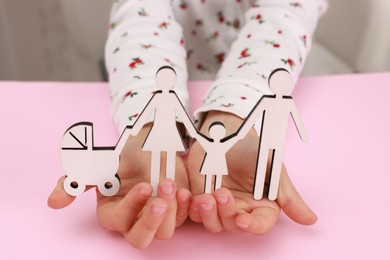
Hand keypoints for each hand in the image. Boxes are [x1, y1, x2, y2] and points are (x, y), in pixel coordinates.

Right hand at [48, 126, 190, 247]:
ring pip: (165, 233)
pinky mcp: (177, 211)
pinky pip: (184, 219)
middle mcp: (135, 219)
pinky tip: (185, 191)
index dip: (131, 207)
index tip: (143, 185)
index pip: (120, 221)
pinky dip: (186, 207)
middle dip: (151, 222)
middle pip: (141, 239)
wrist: (152, 145)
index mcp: (114, 212)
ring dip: (171, 210)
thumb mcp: (101, 164)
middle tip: (160, 201)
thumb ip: (77, 181)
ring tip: (170, 184)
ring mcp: (157, 217)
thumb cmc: (125, 156)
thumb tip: (53, 203)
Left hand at [187, 111, 316, 233]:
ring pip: (215, 224)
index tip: (242, 219)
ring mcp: (221, 205)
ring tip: (207, 197)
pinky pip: (196, 213)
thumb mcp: (272, 168)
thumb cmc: (251, 149)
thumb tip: (311, 220)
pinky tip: (192, 198)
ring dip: (209, 214)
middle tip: (222, 193)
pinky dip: (193, 209)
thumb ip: (288, 195)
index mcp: (262, 205)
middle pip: (235, 226)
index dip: (252, 226)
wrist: (225, 134)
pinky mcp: (202, 198)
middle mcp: (242, 209)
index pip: (261, 224)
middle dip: (227, 213)